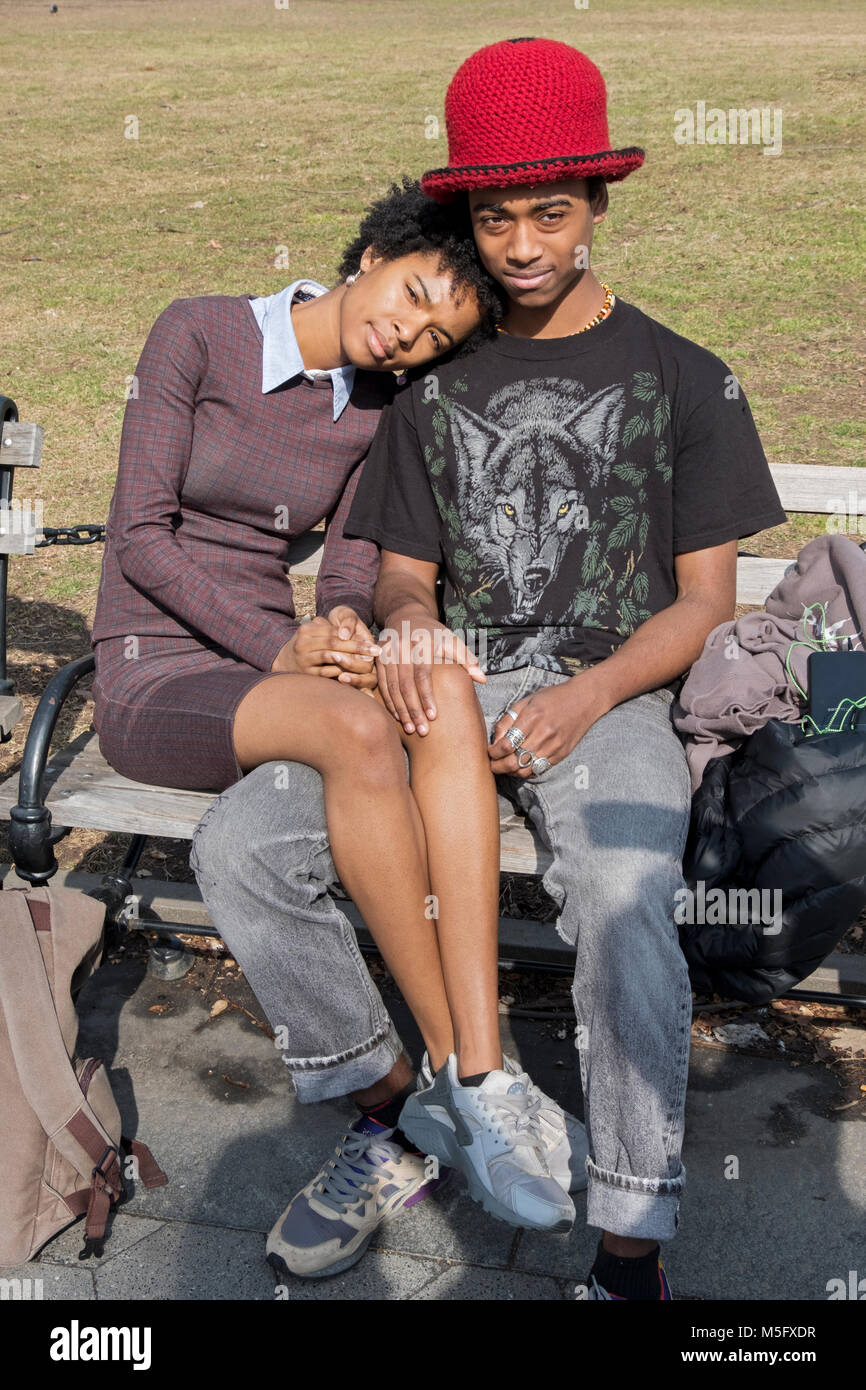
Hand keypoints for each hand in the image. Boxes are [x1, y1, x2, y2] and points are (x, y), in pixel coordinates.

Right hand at [270, 607, 380, 687]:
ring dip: (351, 659)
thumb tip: (351, 634)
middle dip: (357, 647)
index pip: (334, 631)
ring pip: (330, 657)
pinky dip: (341, 672)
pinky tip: (355, 673)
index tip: (371, 641)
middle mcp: (303, 643)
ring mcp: (303, 659)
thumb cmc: (307, 646)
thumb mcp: (315, 634)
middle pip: (334, 643)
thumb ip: (331, 631)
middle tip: (375, 651)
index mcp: (307, 630)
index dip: (353, 635)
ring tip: (367, 662)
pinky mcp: (305, 674)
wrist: (284, 662)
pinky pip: (326, 673)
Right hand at [376, 613, 485, 733]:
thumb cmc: (434, 633)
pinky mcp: (378, 658)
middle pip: (405, 685)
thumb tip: (482, 680)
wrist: (405, 615)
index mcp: (422, 643)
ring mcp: (387, 652)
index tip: (433, 717)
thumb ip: (467, 659)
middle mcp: (401, 646)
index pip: (423, 675)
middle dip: (413, 710)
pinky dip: (389, 702)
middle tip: (422, 731)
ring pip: (392, 687)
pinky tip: (398, 716)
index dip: (427, 697)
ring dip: (401, 710)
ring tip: (410, 729)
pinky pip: (382, 684)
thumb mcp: (452, 640)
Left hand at [488, 676, 609, 777]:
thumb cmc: (552, 698)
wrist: (584, 700)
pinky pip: (539, 770)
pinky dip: (527, 771)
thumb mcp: (526, 702)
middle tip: (492, 764)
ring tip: (506, 766)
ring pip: (525, 770)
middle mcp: (543, 734)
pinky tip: (522, 765)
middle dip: (498, 767)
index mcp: (531, 718)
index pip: (506, 745)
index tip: (489, 752)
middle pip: (514, 762)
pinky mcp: (561, 755)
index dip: (493, 752)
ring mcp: (554, 747)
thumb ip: (507, 720)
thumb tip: (495, 741)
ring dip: (512, 771)